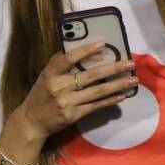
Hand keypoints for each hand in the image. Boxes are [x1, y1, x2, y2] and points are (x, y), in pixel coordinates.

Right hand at [17, 43, 137, 139]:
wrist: (32, 121)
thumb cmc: (40, 94)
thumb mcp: (46, 75)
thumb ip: (61, 64)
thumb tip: (88, 52)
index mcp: (50, 73)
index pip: (68, 58)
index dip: (86, 50)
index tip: (103, 44)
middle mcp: (59, 87)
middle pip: (90, 75)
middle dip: (113, 68)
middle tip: (130, 63)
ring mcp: (67, 102)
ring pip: (97, 91)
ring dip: (117, 85)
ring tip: (133, 79)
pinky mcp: (73, 115)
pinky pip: (96, 106)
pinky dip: (110, 100)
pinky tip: (122, 95)